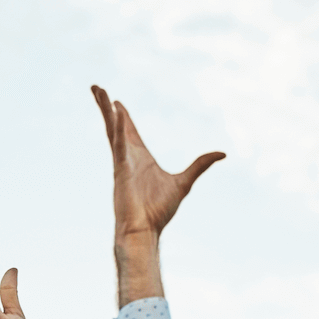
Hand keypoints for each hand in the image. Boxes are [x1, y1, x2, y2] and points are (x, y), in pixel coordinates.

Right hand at [92, 85, 223, 241]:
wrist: (145, 230)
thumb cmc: (158, 212)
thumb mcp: (185, 183)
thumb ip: (200, 165)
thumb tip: (221, 153)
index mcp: (139, 159)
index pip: (129, 132)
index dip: (123, 116)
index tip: (117, 102)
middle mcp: (127, 157)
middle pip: (114, 126)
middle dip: (105, 107)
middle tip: (97, 88)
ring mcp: (121, 162)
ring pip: (111, 130)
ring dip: (104, 110)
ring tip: (97, 90)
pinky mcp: (120, 169)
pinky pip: (119, 144)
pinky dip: (119, 129)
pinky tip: (117, 113)